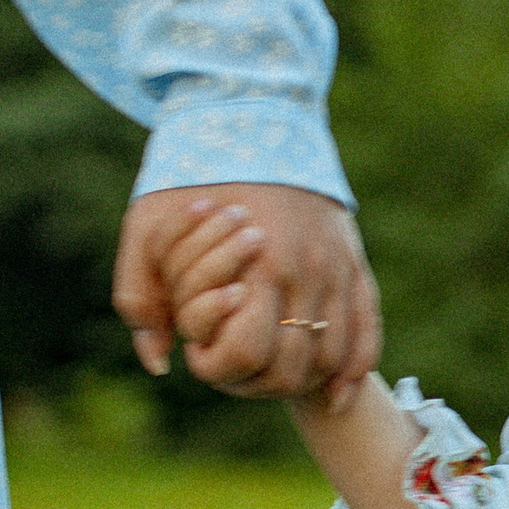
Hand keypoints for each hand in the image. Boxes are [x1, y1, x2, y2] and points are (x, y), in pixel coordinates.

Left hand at [113, 184, 382, 410]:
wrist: (250, 116)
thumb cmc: (190, 176)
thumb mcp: (144, 231)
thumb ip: (141, 299)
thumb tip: (161, 361)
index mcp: (254, 267)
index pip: (247, 356)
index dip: (219, 370)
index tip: (201, 354)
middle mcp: (305, 273)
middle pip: (293, 368)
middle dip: (259, 383)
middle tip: (235, 368)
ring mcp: (336, 269)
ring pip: (332, 358)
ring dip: (304, 382)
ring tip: (273, 377)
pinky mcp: (355, 263)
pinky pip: (368, 332)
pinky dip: (355, 371)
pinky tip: (338, 392)